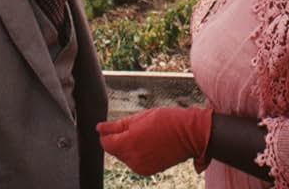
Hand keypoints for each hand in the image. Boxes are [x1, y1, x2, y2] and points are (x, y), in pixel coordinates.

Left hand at [97, 107, 212, 175]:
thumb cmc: (166, 121)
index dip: (106, 134)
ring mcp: (141, 166)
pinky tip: (148, 144)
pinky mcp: (148, 170)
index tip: (110, 127)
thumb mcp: (139, 118)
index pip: (105, 143)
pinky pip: (134, 162)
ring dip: (127, 147)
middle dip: (118, 140)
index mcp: (129, 143)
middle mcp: (133, 158)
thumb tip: (99, 128)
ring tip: (144, 135)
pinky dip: (136, 154)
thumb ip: (116, 126)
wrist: (189, 134)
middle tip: (134, 127)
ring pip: (124, 157)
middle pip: (114, 151)